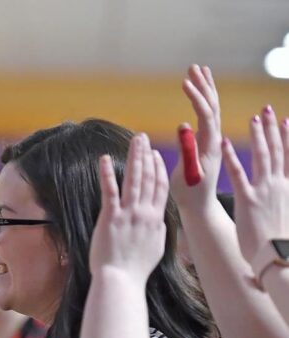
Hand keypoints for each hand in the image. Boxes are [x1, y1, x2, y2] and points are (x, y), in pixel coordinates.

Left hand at [90, 133, 169, 282]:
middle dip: (146, 156)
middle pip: (148, 178)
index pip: (160, 188)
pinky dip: (107, 174)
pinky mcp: (110, 217)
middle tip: (142, 138)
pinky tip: (104, 159)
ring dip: (134, 158)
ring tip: (134, 141)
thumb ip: (159, 232)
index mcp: (157, 219)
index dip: (158, 169)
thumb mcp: (156, 248)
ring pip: (134, 179)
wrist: (121, 280)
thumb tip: (160, 223)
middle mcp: (145, 213)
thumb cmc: (135, 269)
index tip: (156, 155)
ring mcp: (128, 214)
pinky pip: (110, 191)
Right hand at [170, 65, 223, 211]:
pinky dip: (204, 104)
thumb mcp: (186, 175)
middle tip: (194, 67)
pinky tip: (197, 99)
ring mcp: (213, 142)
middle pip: (213, 107)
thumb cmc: (190, 195)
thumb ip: (186, 150)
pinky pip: (209, 119)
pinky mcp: (208, 146)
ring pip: (213, 110)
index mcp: (210, 146)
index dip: (196, 97)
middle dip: (204, 86)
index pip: (206, 114)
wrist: (200, 208)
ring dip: (206, 90)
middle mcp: (215, 141)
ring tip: (198, 72)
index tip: (184, 82)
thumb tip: (184, 124)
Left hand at [222, 107, 288, 262]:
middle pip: (277, 151)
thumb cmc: (279, 242)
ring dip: (258, 137)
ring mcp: (264, 191)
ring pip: (262, 157)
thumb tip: (280, 194)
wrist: (277, 258)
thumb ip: (281, 199)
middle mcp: (279, 185)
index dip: (287, 138)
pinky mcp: (248, 200)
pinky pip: (238, 174)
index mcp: (288, 187)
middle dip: (272, 129)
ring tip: (253, 119)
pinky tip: (224, 143)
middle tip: (266, 110)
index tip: (285, 120)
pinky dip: (233, 157)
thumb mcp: (285, 214)